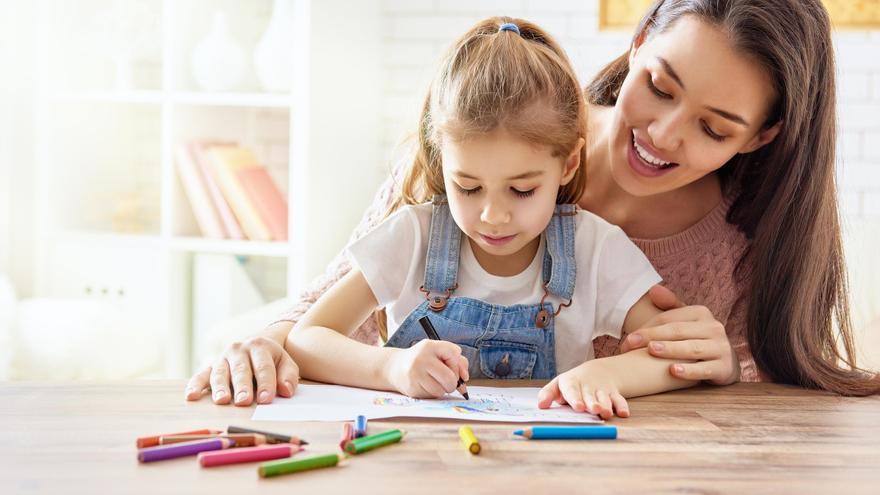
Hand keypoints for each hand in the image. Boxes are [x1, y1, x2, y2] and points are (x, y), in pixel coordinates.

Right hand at [184, 336, 299, 405]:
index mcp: (259, 347)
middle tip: (244, 401)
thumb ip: (288, 376)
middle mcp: (239, 350)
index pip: (264, 367)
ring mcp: (222, 358)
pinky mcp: (209, 366)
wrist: (254, 345)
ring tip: (222, 401)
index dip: (266, 383)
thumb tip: (286, 391)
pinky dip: (195, 385)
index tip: (266, 400)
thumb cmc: (272, 361)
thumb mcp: (285, 363)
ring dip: (220, 387)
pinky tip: (191, 396)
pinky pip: (200, 375)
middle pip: (241, 370)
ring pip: (220, 373)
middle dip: (242, 386)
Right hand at [384, 340, 468, 398]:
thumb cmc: (423, 360)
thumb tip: (464, 379)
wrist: (396, 367)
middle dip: (453, 382)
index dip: (457, 363)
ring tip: (433, 381)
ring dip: (442, 389)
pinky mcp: (412, 388)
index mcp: (429, 346)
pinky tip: (425, 385)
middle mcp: (421, 359)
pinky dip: (432, 393)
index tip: (451, 366)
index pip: (454, 354)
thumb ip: (457, 361)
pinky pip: (432, 396)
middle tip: (447, 380)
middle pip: (450, 378)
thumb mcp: (438, 352)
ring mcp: (415, 374)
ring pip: (441, 390)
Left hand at [536, 360, 627, 419]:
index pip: (572, 390)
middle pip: (590, 395)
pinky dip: (622, 406)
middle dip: (592, 403)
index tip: (578, 407)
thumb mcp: (558, 385)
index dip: (575, 398)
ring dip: (607, 405)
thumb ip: (548, 394)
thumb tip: (540, 406)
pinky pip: (619, 399)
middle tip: (594, 410)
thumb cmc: (572, 383)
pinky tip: (624, 414)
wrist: (595, 373)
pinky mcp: (613, 394)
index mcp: (571, 383)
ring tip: (606, 413)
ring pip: (605, 398)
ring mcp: (601, 390)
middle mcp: (587, 386)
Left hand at [619, 285, 739, 384]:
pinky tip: (673, 371)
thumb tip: (653, 289)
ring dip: (670, 349)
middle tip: (629, 344)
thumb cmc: (697, 339)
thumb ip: (670, 305)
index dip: (647, 327)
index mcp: (701, 313)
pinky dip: (689, 371)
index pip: (669, 318)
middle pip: (677, 331)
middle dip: (651, 337)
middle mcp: (714, 327)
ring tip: (652, 350)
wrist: (725, 362)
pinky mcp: (725, 368)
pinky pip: (704, 369)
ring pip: (691, 348)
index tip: (628, 339)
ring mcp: (721, 348)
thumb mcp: (686, 321)